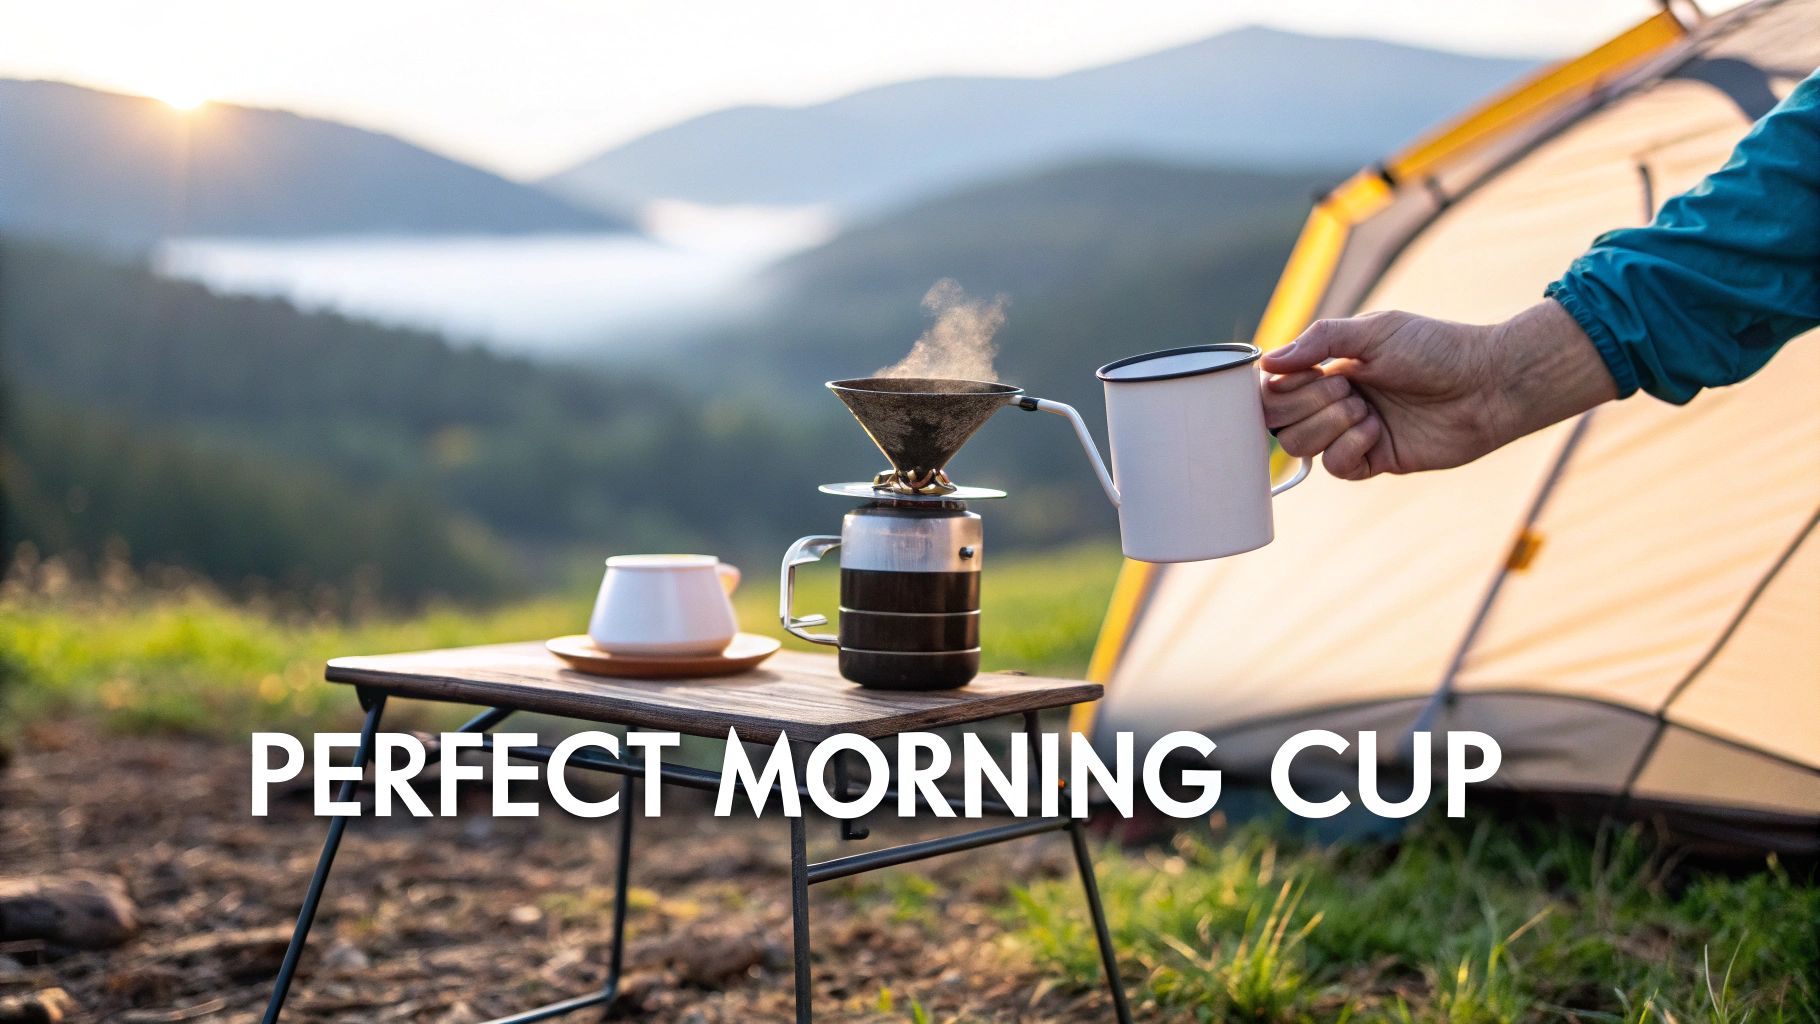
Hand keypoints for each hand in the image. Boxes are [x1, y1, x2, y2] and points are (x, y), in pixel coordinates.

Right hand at [1258, 301, 1615, 479]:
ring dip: (1329, 425)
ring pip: (1300, 446)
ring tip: (1366, 410)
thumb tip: (1268, 361)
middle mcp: (1334, 401)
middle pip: (1280, 419)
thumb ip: (1320, 341)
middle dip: (1308, 404)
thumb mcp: (1375, 331)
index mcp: (1329, 368)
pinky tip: (1376, 432)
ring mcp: (1351, 432)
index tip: (1308, 373)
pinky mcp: (1373, 460)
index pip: (1274, 387)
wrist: (1486, 384)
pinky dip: (1348, 448)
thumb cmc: (1437, 349)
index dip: (1280, 387)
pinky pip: (1334, 467)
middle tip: (1349, 389)